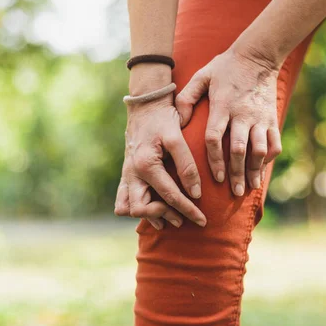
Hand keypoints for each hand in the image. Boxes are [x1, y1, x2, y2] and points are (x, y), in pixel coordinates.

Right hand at [114, 69, 206, 228]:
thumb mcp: (177, 138)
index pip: (169, 196)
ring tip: (171, 217)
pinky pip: (123, 200)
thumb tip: (196, 193)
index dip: (188, 210)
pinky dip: (138, 208)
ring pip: (127, 208)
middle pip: (141, 209)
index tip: (203, 220)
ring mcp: (126, 174)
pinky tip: (156, 211)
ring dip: (148, 215)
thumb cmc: (164, 119)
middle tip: (184, 218)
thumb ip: (187, 165)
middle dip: (165, 215)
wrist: (146, 105)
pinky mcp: (126, 173)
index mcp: (146, 165)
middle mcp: (132, 172)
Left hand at [175, 46, 281, 196]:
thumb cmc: (224, 67)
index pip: (216, 138)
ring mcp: (260, 117)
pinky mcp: (272, 118)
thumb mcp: (201, 76)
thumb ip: (187, 97)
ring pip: (259, 150)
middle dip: (236, 173)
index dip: (215, 160)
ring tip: (250, 187)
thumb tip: (178, 122)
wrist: (258, 55)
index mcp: (222, 106)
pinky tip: (261, 169)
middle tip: (234, 192)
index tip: (215, 178)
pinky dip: (269, 158)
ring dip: (255, 170)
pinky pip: (274, 143)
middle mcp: (242, 114)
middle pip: (239, 149)